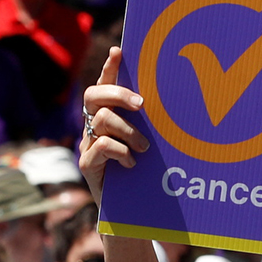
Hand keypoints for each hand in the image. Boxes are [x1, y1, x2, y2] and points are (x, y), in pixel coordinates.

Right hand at [78, 48, 148, 200]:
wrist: (128, 211)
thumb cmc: (142, 173)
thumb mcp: (146, 143)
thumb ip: (148, 125)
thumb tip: (175, 101)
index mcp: (107, 116)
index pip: (104, 85)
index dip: (109, 68)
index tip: (119, 51)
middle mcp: (92, 127)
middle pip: (93, 95)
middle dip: (118, 94)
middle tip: (142, 105)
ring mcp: (87, 145)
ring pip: (102, 120)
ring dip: (128, 131)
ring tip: (144, 147)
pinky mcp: (86, 164)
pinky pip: (102, 146)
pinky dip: (121, 152)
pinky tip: (131, 163)